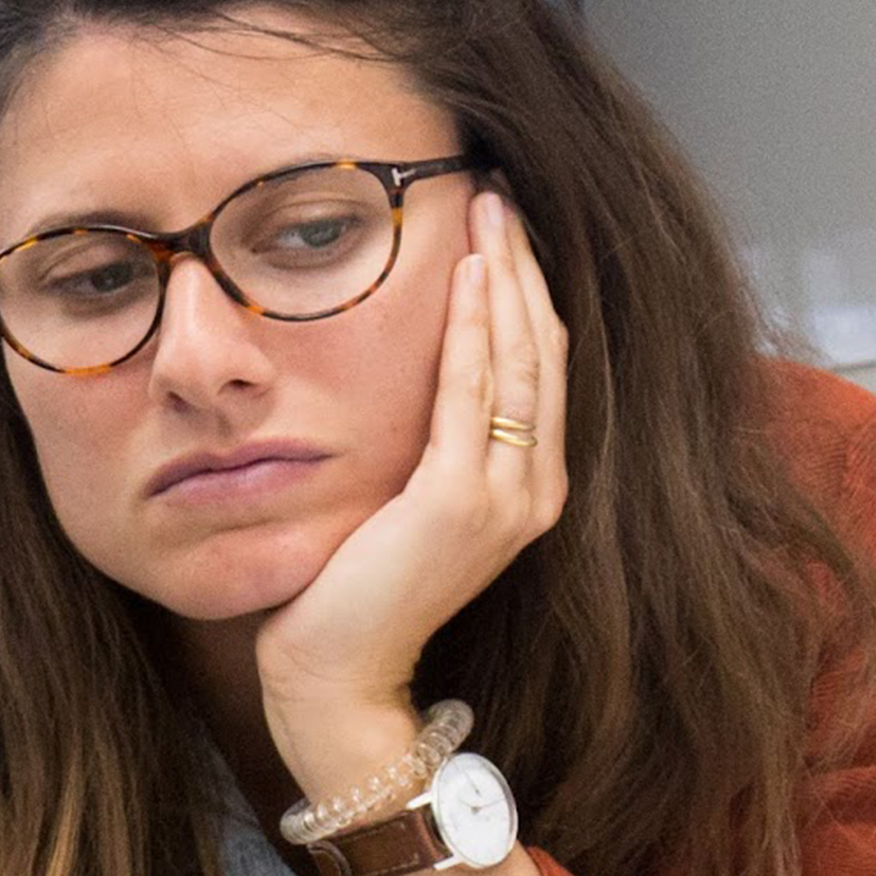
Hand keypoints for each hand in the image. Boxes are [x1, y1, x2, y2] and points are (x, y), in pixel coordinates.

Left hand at [253, 188, 570, 780]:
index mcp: (526, 490)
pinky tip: (467, 277)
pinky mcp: (459, 502)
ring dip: (505, 280)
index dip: (525, 296)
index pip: (537, 370)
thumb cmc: (345, 600)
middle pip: (540, 351)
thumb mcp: (397, 511)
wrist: (334, 680)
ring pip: (518, 362)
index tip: (504, 232)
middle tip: (501, 195)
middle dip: (524, 268)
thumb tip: (401, 388)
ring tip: (490, 212)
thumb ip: (421, 455)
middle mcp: (532, 489)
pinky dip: (472, 331)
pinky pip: (472, 395)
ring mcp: (505, 497)